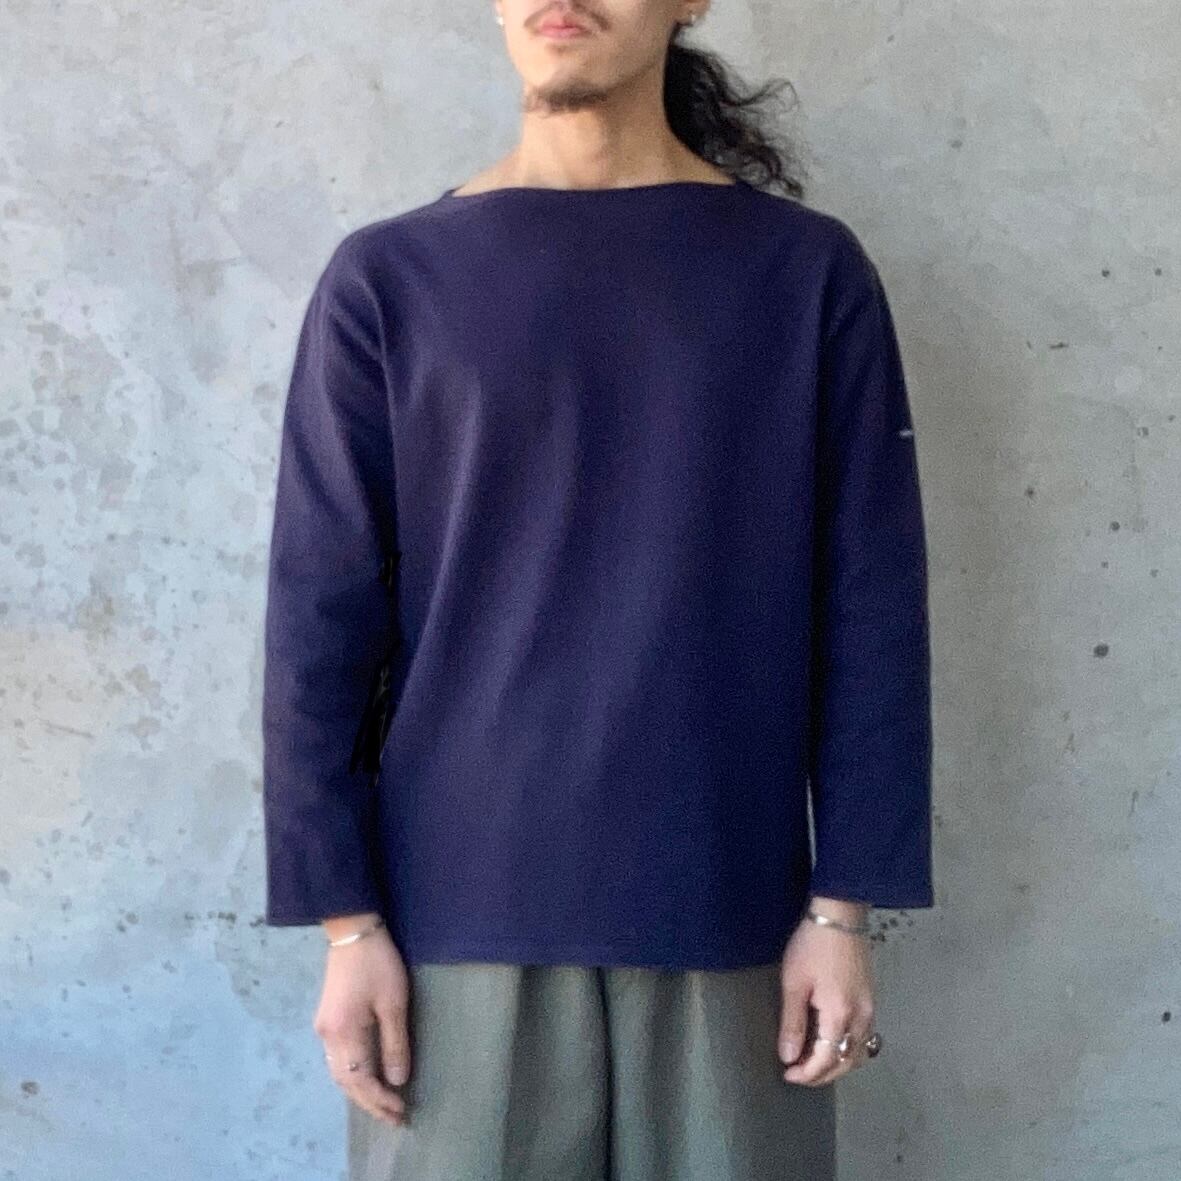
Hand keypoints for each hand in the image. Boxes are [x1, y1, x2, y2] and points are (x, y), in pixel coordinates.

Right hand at [313, 913, 412, 1125]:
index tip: (401, 1112)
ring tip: (383, 1103)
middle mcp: (327, 1036)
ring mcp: (324, 1027)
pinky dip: (353, 1075)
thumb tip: (397, 1080)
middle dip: (369, 1103)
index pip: (361, 1080)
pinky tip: (367, 1077)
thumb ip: (394, 1043)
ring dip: (360, 1091)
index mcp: (344, 1033)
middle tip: (394, 1118)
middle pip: (346, 1081)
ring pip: (339, 1072)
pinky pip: (338, 1059)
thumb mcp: (393, 1002)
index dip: (380, 1100)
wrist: (352, 931)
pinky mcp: (327, 1018)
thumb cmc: (377, 963)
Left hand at [777, 898, 875, 1085]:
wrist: (839, 915)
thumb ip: (792, 1022)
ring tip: (813, 1064)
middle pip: (847, 1062)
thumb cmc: (812, 945)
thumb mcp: (794, 983)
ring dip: (838, 1065)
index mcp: (840, 1015)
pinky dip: (848, 1050)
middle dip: (822, 1074)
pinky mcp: (871, 999)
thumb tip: (788, 1055)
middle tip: (799, 1074)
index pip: (826, 1059)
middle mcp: (861, 1017)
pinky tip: (832, 1044)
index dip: (807, 1073)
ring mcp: (870, 1008)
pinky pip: (864, 1037)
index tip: (788, 1074)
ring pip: (860, 1052)